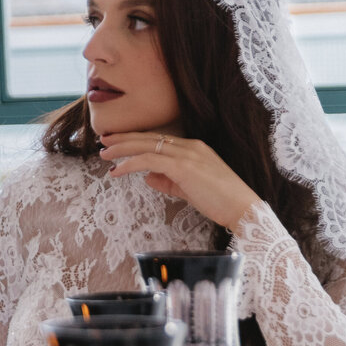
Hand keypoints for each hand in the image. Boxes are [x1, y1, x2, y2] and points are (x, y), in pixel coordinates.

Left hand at [97, 131, 262, 234]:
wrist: (242, 208)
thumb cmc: (220, 201)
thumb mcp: (189, 189)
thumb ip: (168, 181)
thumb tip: (147, 177)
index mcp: (193, 148)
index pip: (159, 139)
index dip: (136, 139)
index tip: (117, 141)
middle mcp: (190, 146)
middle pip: (150, 137)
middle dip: (124, 138)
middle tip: (103, 141)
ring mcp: (187, 155)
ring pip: (146, 146)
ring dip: (122, 149)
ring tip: (104, 155)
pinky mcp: (183, 167)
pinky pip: (149, 161)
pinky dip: (130, 164)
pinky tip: (117, 171)